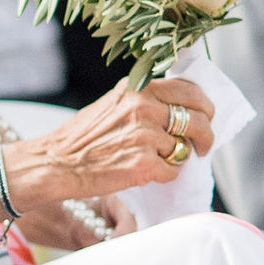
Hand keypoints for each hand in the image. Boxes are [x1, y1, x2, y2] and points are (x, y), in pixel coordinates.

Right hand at [4, 76, 212, 238]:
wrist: (57, 162)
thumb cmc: (83, 136)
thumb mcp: (115, 102)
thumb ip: (146, 100)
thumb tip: (183, 107)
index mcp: (139, 88)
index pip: (191, 91)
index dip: (205, 107)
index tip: (206, 117)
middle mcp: (145, 108)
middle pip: (198, 120)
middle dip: (206, 136)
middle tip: (202, 147)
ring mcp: (146, 137)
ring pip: (183, 150)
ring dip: (174, 158)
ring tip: (151, 160)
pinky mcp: (144, 165)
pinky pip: (172, 172)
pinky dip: (162, 176)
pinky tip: (141, 172)